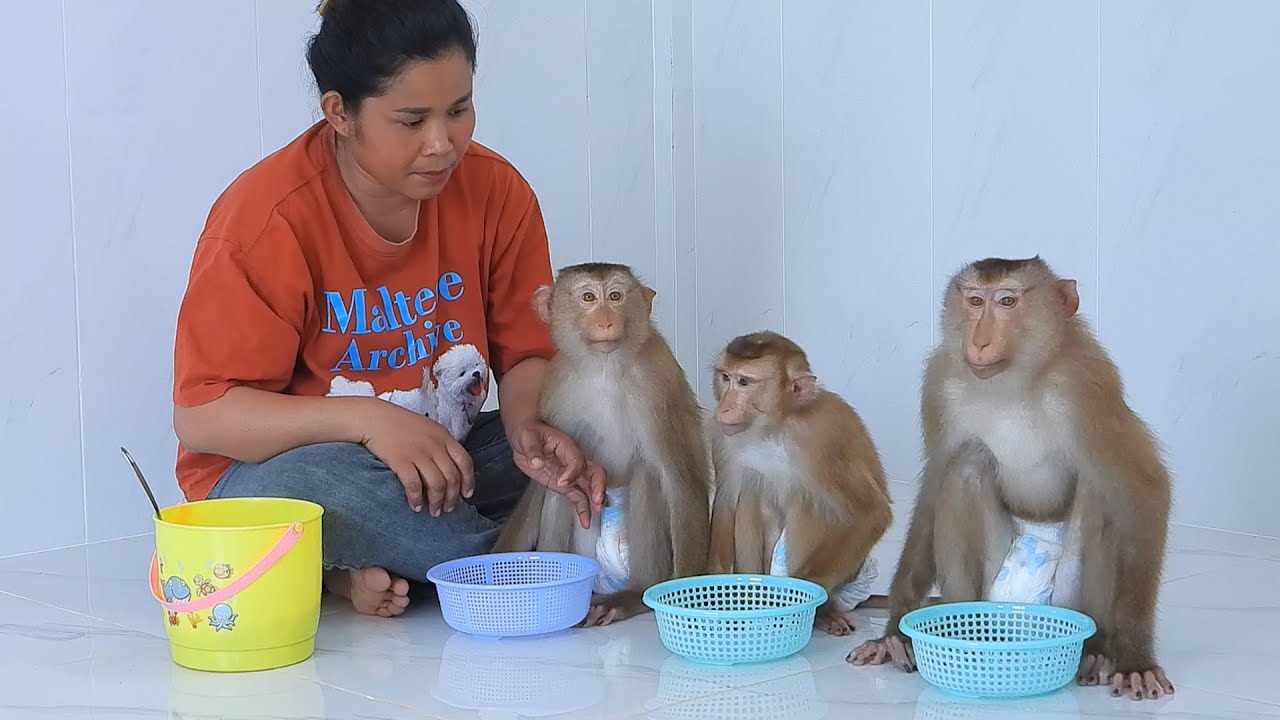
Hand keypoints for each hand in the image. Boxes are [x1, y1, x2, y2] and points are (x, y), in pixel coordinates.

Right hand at [356, 399, 473, 515]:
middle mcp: (434, 446)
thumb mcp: (429, 428)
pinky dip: (416, 499)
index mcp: (444, 437)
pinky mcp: (401, 461)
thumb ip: (441, 445)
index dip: (468, 481)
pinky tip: (415, 506)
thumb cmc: (400, 424)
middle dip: (452, 497)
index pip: (465, 461)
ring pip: (437, 484)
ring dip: (437, 502)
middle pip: (452, 477)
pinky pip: (414, 485)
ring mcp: (418, 453)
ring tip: (434, 512)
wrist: (374, 418)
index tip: (467, 494)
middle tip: (449, 509)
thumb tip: (450, 468)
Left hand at [508, 421, 605, 527]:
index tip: (562, 483)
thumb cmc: (528, 433)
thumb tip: (537, 461)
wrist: (524, 437)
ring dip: (594, 500)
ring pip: (590, 486)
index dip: (573, 472)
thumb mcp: (528, 438)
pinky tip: (584, 521)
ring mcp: (571, 474)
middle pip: (594, 472)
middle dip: (598, 487)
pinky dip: (583, 508)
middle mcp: (574, 461)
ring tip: (594, 514)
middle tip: (597, 501)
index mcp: (567, 447)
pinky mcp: (565, 485)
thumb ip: (533, 450)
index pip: (578, 461)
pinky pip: (578, 496)